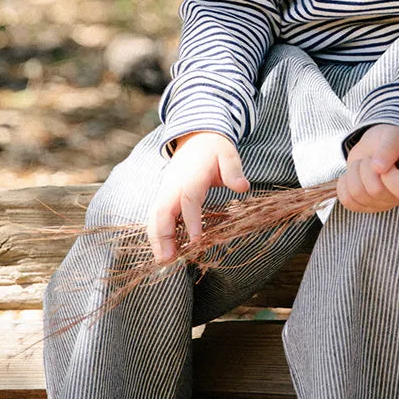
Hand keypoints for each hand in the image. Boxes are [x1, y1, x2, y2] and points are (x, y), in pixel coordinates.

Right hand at [148, 131, 249, 265]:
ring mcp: (166, 190)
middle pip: (162, 210)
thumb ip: (233, 169)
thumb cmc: (215, 149)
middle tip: (169, 259)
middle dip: (163, 235)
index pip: (188, 199)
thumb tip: (242, 187)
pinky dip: (157, 234)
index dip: (191, 220)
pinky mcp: (164, 196)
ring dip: (157, 238)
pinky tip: (164, 251)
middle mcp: (174, 184)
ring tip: (164, 261)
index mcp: (192, 175)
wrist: (196, 138)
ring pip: (155, 215)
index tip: (195, 241)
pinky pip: (156, 216)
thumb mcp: (228, 153)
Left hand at [336, 124, 398, 212]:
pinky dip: (344, 183)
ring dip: (353, 172)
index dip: (387, 173)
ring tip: (362, 164)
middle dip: (365, 167)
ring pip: (357, 194)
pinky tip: (352, 174)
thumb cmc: (389, 140)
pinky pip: (346, 200)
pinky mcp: (363, 205)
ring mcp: (380, 204)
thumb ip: (388, 149)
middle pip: (374, 190)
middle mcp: (398, 198)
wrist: (375, 146)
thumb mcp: (392, 137)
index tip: (383, 158)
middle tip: (369, 158)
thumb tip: (378, 167)